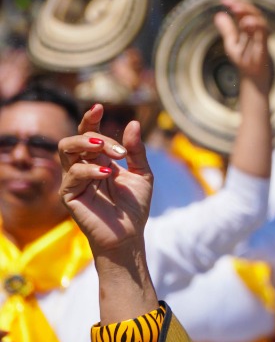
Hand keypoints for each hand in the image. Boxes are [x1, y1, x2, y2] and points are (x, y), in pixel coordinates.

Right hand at [57, 105, 152, 260]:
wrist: (129, 235)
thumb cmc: (134, 207)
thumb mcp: (142, 174)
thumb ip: (136, 150)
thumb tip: (133, 123)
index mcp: (98, 160)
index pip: (88, 134)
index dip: (90, 119)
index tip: (99, 107)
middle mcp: (82, 167)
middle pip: (73, 139)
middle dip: (91, 133)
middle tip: (117, 149)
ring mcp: (73, 180)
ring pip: (66, 150)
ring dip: (88, 145)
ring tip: (112, 154)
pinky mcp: (68, 194)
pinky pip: (73, 174)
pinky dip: (91, 170)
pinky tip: (108, 175)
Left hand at [214, 0, 271, 88]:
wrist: (251, 75)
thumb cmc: (244, 60)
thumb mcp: (231, 43)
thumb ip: (226, 30)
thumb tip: (218, 15)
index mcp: (248, 26)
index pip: (244, 9)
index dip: (236, 2)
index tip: (223, 0)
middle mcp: (256, 28)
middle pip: (252, 10)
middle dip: (241, 4)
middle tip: (229, 3)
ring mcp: (261, 35)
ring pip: (259, 16)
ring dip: (247, 11)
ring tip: (235, 9)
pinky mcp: (264, 43)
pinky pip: (263, 30)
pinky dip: (255, 23)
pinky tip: (244, 22)